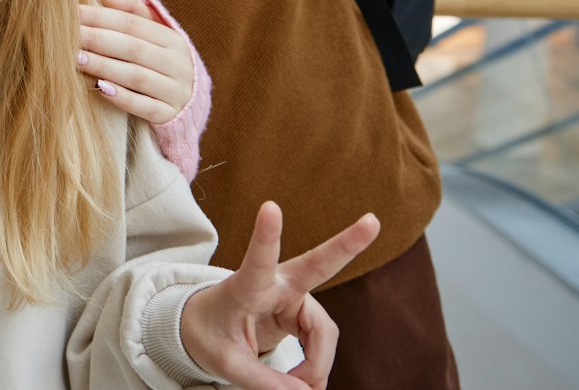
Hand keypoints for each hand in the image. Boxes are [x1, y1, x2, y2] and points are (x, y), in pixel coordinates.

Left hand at [78, 0, 193, 124]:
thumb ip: (131, 8)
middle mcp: (178, 64)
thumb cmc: (157, 59)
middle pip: (133, 48)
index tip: (72, 13)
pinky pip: (145, 107)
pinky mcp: (169, 115)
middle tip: (68, 36)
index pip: (132, 24)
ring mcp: (176, 91)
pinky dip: (122, 98)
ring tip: (76, 59)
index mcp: (172, 39)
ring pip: (137, 77)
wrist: (187, 102)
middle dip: (97, 40)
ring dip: (104, 67)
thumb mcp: (153, 32)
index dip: (101, 17)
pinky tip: (99, 88)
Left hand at [179, 202, 380, 389]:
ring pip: (324, 332)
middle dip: (346, 244)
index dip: (265, 236)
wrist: (205, 325)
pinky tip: (305, 381)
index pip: (256, 261)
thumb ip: (262, 380)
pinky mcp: (302, 312)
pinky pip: (322, 342)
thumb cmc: (208, 333)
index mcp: (244, 287)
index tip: (270, 206)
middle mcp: (274, 284)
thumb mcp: (223, 361)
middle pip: (316, 265)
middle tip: (372, 221)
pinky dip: (316, 366)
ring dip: (315, 365)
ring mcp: (292, 296)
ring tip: (299, 388)